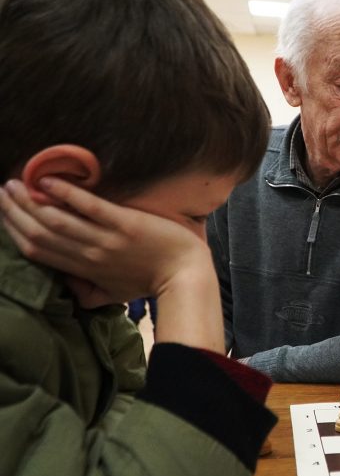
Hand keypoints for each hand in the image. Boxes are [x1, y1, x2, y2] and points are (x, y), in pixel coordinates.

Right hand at [1, 177, 225, 351]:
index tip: (4, 213)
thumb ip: (88, 290)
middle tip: (1, 191)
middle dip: (15, 212)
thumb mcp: (115, 294)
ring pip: (57, 220)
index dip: (16, 231)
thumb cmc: (151, 282)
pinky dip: (67, 194)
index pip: (38, 250)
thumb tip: (67, 287)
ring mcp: (107, 239)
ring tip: (14, 184)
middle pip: (40, 233)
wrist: (186, 276)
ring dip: (31, 200)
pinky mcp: (126, 225)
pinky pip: (90, 208)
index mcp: (84, 270)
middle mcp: (89, 254)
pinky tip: (48, 181)